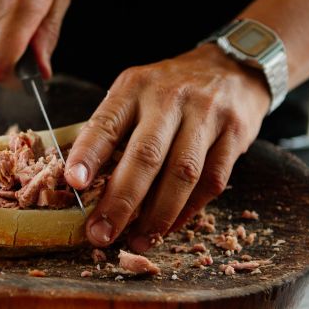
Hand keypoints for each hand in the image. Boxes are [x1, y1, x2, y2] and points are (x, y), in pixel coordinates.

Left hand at [64, 44, 272, 252]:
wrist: (232, 67)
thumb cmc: (170, 89)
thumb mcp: (135, 93)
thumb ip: (112, 129)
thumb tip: (80, 181)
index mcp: (135, 87)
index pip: (107, 122)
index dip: (89, 154)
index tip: (73, 182)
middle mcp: (170, 98)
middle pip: (145, 155)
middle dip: (121, 200)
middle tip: (101, 234)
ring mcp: (206, 115)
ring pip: (182, 173)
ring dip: (157, 215)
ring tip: (138, 241)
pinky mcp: (234, 134)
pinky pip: (212, 181)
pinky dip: (188, 210)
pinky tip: (168, 227)